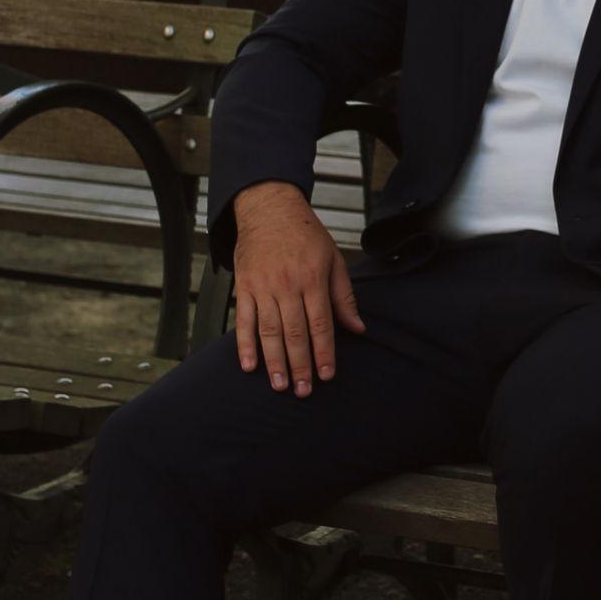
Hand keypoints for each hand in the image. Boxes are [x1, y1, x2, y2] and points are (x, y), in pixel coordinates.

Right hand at [231, 181, 365, 396]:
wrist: (269, 208)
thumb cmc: (306, 235)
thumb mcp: (333, 260)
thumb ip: (343, 296)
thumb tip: (357, 329)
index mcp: (313, 279)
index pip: (321, 324)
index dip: (324, 352)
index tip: (327, 375)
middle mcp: (287, 285)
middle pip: (295, 333)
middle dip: (300, 365)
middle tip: (304, 391)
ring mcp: (263, 287)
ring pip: (269, 331)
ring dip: (274, 362)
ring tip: (280, 385)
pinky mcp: (244, 287)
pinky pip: (242, 320)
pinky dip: (245, 345)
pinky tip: (250, 366)